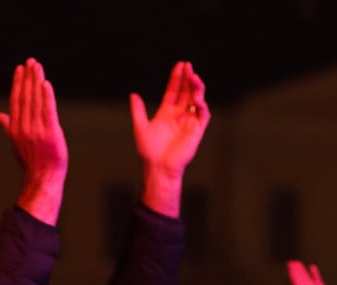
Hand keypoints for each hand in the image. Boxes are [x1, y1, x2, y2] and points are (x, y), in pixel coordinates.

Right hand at [0, 57, 67, 225]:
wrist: (43, 178)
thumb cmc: (31, 161)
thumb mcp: (16, 143)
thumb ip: (8, 126)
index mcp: (15, 128)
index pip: (15, 101)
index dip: (18, 84)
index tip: (20, 69)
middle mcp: (24, 128)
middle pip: (25, 97)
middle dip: (28, 78)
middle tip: (30, 61)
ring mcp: (37, 130)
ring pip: (36, 101)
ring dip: (36, 81)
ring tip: (37, 66)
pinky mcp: (50, 133)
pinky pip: (48, 111)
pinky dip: (47, 97)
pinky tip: (45, 83)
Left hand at [131, 61, 209, 216]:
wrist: (159, 167)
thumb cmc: (149, 150)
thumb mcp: (140, 127)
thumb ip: (138, 111)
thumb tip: (133, 95)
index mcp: (166, 113)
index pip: (174, 91)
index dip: (177, 78)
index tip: (180, 65)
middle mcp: (179, 115)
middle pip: (186, 92)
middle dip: (188, 79)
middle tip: (189, 66)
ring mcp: (189, 121)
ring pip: (196, 100)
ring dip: (197, 88)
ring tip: (194, 77)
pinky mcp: (197, 130)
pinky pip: (203, 114)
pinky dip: (202, 105)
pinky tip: (198, 98)